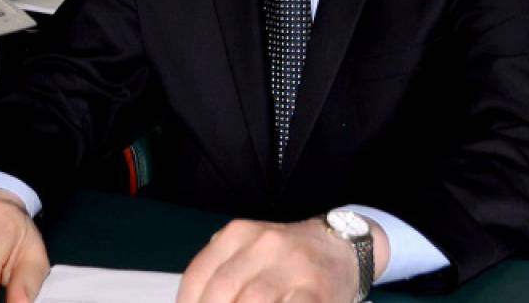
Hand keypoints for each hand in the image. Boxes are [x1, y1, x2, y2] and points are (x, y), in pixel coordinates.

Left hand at [176, 216, 386, 302]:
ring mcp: (292, 266)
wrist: (340, 245)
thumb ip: (222, 272)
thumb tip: (191, 302)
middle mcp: (263, 244)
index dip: (188, 301)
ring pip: (253, 299)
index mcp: (238, 234)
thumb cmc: (284, 257)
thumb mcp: (248, 251)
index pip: (201, 273)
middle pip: (224, 289)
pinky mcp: (316, 289)